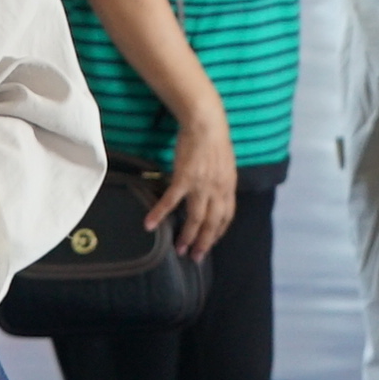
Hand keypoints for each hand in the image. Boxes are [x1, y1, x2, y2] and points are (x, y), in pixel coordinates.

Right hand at [150, 120, 238, 259]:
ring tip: (179, 249)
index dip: (219, 231)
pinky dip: (160, 214)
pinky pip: (171, 201)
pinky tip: (150, 224)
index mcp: (228, 186)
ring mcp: (201, 186)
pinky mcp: (184, 179)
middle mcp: (217, 190)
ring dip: (187, 236)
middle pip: (212, 223)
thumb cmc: (214, 139)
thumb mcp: (226, 164)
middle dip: (204, 243)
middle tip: (196, 257)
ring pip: (195, 218)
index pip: (226, 216)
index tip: (211, 241)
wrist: (206, 123)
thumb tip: (217, 190)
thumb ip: (222, 180)